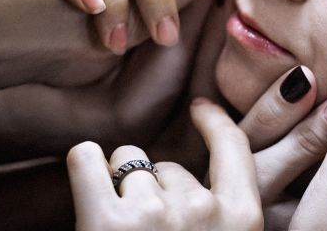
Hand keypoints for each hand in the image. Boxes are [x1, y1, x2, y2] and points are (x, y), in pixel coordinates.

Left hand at [67, 98, 262, 230]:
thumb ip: (219, 211)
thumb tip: (186, 174)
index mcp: (242, 219)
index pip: (233, 147)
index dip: (215, 122)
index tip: (200, 107)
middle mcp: (203, 210)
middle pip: (169, 165)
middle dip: (156, 191)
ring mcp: (155, 214)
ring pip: (128, 162)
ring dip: (121, 189)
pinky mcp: (106, 223)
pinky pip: (87, 159)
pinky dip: (84, 165)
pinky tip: (88, 184)